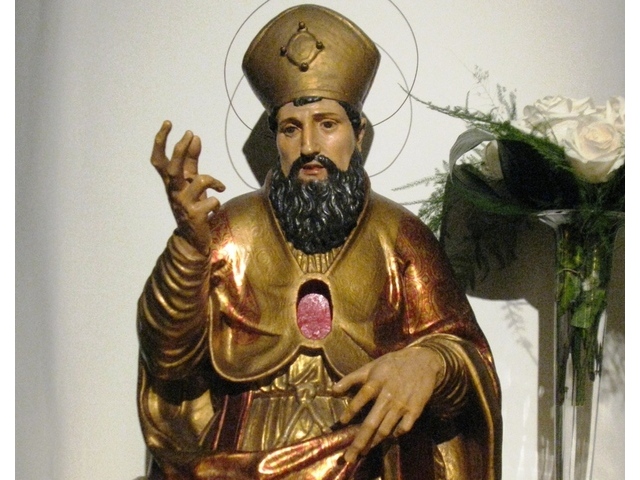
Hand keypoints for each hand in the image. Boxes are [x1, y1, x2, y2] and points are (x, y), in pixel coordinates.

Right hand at [151, 121, 225, 254]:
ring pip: (198, 181)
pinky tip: (216, 206)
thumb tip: (195, 137)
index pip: (159, 160)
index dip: (161, 142)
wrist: (193, 239)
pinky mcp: (195, 216)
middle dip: (181, 149)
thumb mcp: (192, 182)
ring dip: (212, 180)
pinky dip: (217, 200)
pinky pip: (211, 201)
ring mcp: (183, 204)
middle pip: (173, 167)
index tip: (169, 123)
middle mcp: (173, 192)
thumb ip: (193, 161)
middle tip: (190, 135)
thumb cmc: (193, 207)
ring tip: (218, 186)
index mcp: (171, 183)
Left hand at [332, 347, 442, 463]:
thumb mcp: (371, 367)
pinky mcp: (415, 410)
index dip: (350, 411)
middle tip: (349, 457)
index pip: (360, 399)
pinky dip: (396, 434)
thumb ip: (351, 378)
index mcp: (376, 382)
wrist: (423, 361)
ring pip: (386, 429)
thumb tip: (332, 390)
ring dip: (374, 442)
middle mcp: (388, 396)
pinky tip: (390, 435)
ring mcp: (402, 404)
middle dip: (359, 442)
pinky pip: (404, 428)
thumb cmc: (392, 364)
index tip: (342, 423)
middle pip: (371, 423)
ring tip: (365, 450)